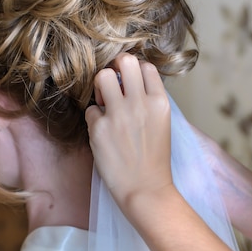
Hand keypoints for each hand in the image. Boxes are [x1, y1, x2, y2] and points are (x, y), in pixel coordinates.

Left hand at [85, 54, 172, 211]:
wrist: (145, 189)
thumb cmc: (153, 159)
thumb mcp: (161, 123)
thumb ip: (148, 100)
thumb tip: (128, 82)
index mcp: (160, 102)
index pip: (145, 66)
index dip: (134, 72)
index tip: (129, 85)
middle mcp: (141, 103)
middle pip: (125, 61)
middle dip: (115, 70)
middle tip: (113, 87)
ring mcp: (119, 114)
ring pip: (102, 76)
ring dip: (100, 87)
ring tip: (105, 104)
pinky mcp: (99, 128)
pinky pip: (90, 109)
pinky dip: (94, 119)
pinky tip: (103, 133)